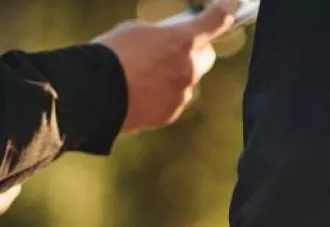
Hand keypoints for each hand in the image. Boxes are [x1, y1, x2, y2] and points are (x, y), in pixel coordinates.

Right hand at [93, 0, 238, 134]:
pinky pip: (174, 99)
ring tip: (144, 76)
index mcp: (183, 41)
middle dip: (194, 51)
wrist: (95, 94)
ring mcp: (182, 93)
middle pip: (206, 56)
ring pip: (187, 80)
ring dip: (175, 76)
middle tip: (173, 49)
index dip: (225, 11)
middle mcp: (189, 68)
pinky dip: (163, 95)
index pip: (215, 21)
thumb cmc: (112, 55)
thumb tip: (169, 42)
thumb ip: (162, 34)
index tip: (233, 5)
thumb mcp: (137, 31)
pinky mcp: (171, 113)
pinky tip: (140, 93)